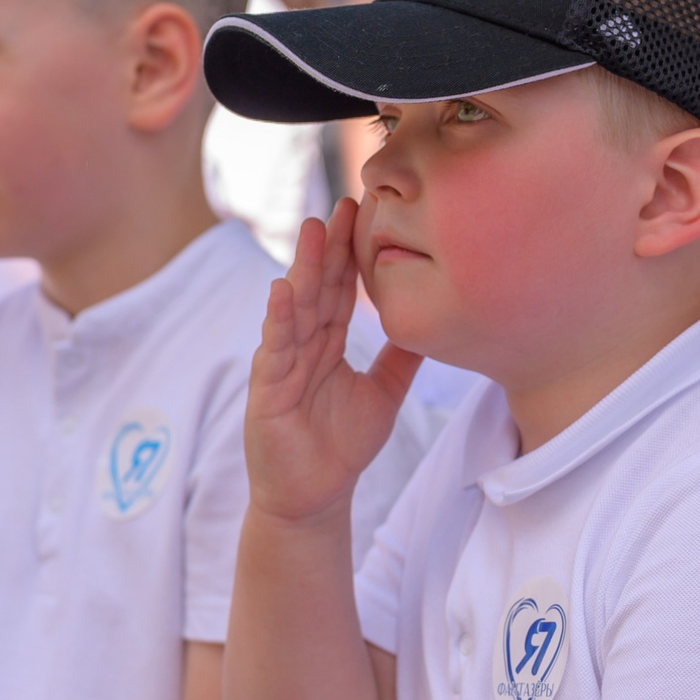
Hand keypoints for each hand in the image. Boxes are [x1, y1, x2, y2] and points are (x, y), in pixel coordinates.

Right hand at [245, 200, 420, 525]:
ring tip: (313, 230)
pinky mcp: (267, 389)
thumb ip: (402, 357)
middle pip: (319, 287)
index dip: (351, 252)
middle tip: (345, 203)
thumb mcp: (384, 393)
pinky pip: (274, 348)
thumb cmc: (343, 445)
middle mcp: (303, 344)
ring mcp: (282, 363)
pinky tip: (283, 290)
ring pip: (295, 308)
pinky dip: (278, 319)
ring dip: (303, 268)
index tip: (366, 212)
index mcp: (328, 342)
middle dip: (330, 246)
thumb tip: (432, 319)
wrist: (314, 496)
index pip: (340, 289)